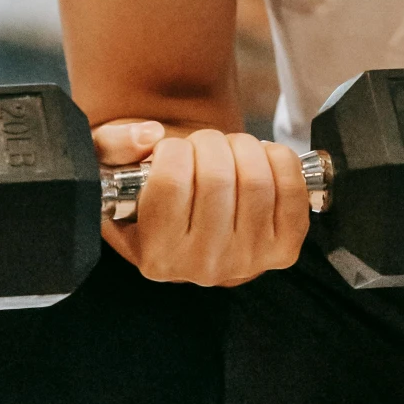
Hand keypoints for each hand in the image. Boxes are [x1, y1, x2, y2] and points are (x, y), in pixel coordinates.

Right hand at [93, 119, 310, 285]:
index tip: (170, 149)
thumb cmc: (151, 188)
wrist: (195, 211)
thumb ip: (112, 145)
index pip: (169, 184)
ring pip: (256, 181)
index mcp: (156, 256)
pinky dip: (279, 159)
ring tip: (227, 150)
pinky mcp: (283, 249)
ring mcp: (248, 261)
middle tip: (201, 145)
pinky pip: (293, 191)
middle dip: (209, 143)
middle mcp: (202, 267)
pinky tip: (259, 159)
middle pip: (217, 179)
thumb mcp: (110, 168)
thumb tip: (148, 136)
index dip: (172, 150)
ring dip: (243, 147)